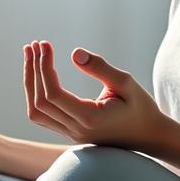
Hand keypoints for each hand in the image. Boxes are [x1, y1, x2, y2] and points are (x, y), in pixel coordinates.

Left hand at [23, 39, 170, 153]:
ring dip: (30, 82)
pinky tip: (39, 73)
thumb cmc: (141, 107)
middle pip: (40, 103)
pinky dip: (36, 93)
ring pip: (36, 112)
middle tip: (35, 44)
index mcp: (90, 119)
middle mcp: (76, 130)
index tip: (46, 44)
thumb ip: (101, 68)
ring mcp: (71, 133)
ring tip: (31, 55)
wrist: (149, 136)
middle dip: (33, 70)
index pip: (53, 94)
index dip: (44, 67)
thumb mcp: (127, 83)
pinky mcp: (70, 131)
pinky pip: (43, 115)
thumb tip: (75, 53)